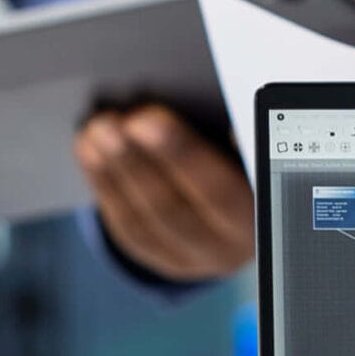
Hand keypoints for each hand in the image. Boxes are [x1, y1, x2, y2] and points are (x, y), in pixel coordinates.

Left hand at [77, 104, 255, 280]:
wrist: (247, 209)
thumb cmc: (249, 158)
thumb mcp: (251, 143)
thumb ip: (231, 128)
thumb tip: (182, 96)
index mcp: (263, 212)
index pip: (223, 190)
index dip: (182, 154)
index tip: (146, 119)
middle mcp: (232, 245)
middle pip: (180, 206)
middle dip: (140, 159)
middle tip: (114, 122)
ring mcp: (196, 259)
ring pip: (150, 220)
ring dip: (117, 170)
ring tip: (96, 131)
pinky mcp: (166, 260)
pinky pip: (130, 229)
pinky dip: (106, 187)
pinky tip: (91, 154)